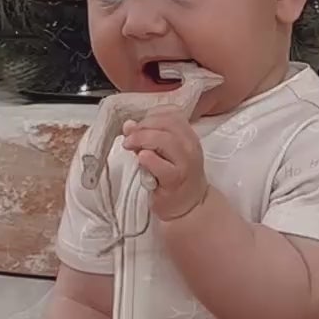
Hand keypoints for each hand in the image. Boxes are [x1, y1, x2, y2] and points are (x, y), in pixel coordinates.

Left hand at [123, 107, 207, 221]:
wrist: (190, 206)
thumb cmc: (175, 177)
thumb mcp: (163, 153)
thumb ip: (148, 138)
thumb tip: (128, 125)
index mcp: (188, 134)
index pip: (171, 112)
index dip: (150, 115)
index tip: (138, 126)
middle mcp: (190, 145)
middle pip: (165, 123)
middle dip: (142, 127)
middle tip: (128, 138)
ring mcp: (185, 162)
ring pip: (164, 139)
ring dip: (141, 139)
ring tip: (129, 146)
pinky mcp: (176, 179)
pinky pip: (159, 164)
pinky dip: (147, 158)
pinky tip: (141, 160)